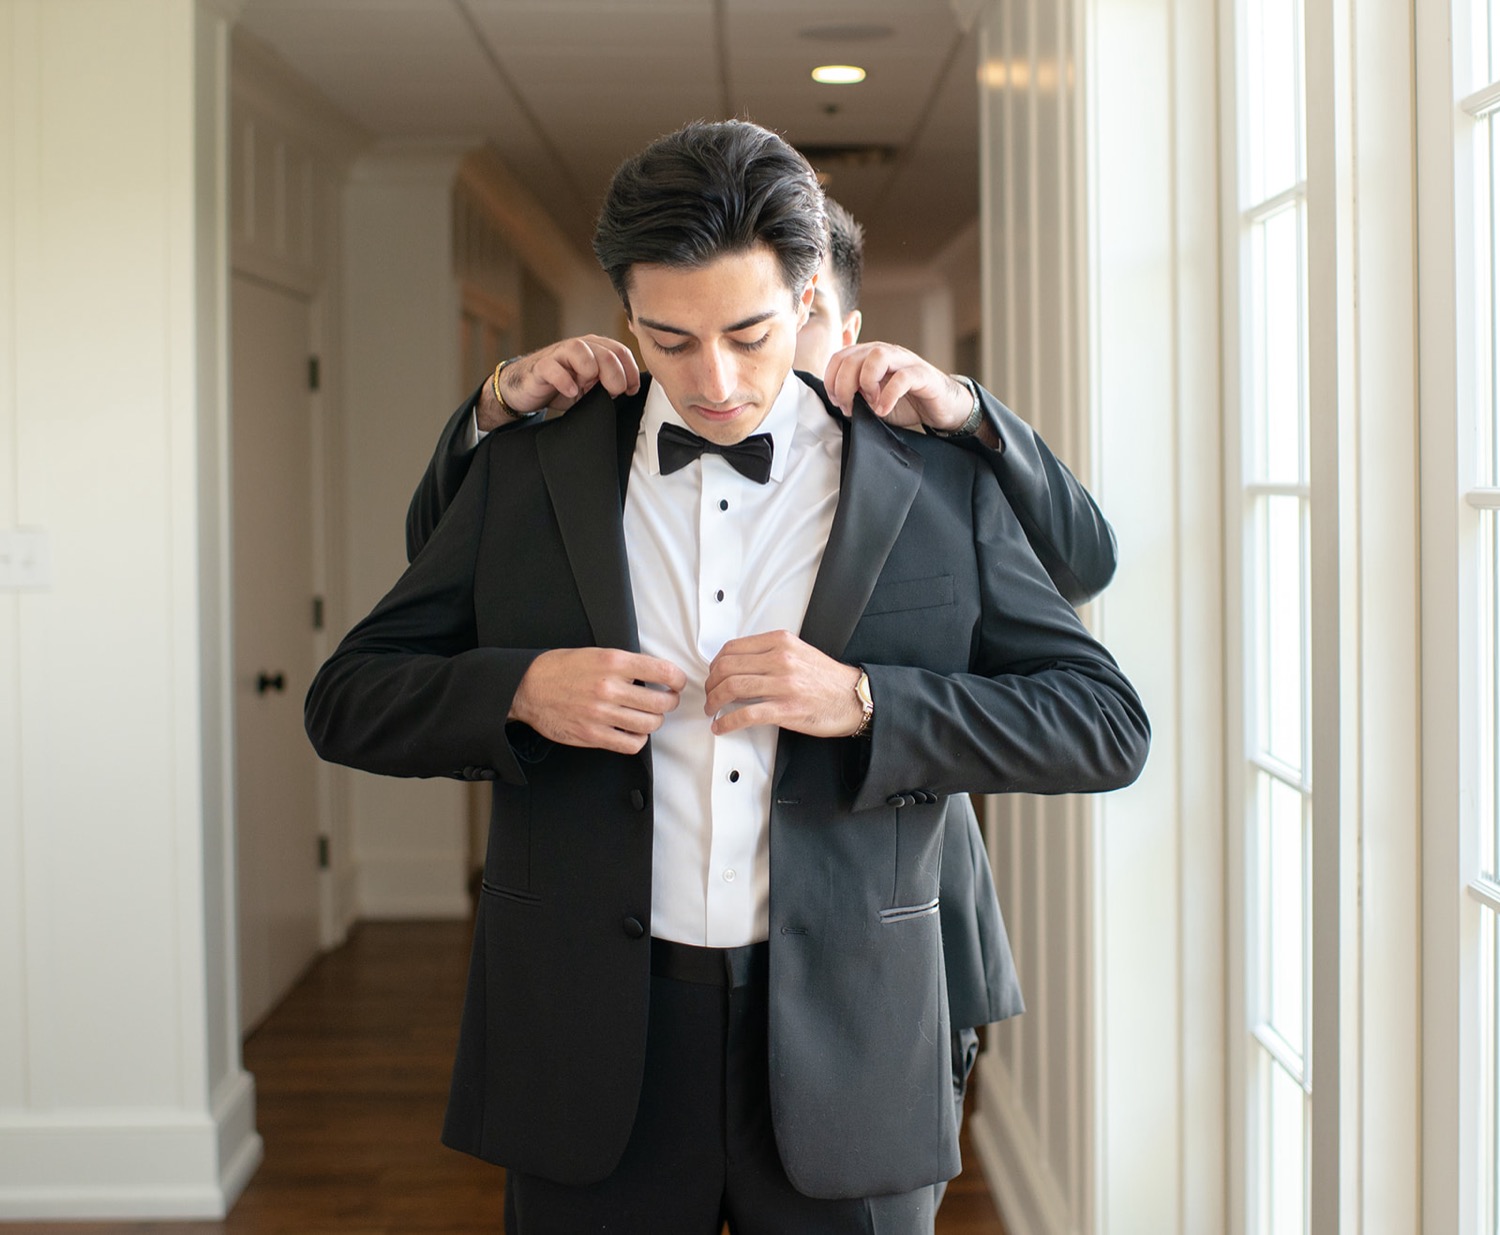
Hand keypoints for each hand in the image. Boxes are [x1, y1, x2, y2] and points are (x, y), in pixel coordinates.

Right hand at [477, 336, 641, 430]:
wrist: (527, 389)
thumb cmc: (561, 385)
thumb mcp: (590, 386)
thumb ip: (608, 383)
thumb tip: (628, 388)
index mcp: (594, 349)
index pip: (620, 351)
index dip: (631, 371)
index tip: (631, 390)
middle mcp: (579, 347)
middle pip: (605, 352)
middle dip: (615, 375)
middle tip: (613, 392)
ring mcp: (558, 355)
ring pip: (579, 350)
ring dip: (590, 370)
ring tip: (588, 388)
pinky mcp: (541, 367)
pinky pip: (553, 367)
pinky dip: (564, 380)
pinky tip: (571, 391)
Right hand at [509, 648, 685, 754]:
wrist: (528, 687)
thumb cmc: (560, 669)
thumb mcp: (595, 654)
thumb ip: (625, 664)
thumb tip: (654, 673)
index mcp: (613, 663)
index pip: (661, 670)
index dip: (677, 679)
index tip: (677, 682)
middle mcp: (609, 688)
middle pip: (660, 702)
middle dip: (669, 701)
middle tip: (667, 700)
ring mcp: (601, 714)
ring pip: (649, 724)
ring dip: (655, 721)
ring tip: (650, 716)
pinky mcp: (593, 735)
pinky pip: (631, 744)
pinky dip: (639, 740)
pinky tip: (634, 731)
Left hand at [703, 630, 864, 737]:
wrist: (853, 698)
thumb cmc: (826, 678)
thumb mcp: (798, 651)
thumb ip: (770, 653)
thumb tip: (738, 664)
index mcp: (780, 642)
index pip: (733, 648)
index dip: (715, 664)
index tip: (712, 674)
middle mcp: (780, 659)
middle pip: (727, 667)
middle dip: (711, 683)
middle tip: (709, 694)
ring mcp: (783, 685)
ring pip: (732, 688)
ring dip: (714, 701)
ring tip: (712, 709)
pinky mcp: (785, 710)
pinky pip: (746, 715)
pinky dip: (727, 722)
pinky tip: (721, 727)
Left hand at [823, 342, 972, 431]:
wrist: (940, 408)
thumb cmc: (906, 402)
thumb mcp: (873, 399)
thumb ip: (856, 394)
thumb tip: (837, 398)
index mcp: (870, 357)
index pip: (839, 357)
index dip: (831, 380)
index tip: (837, 402)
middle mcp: (886, 353)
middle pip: (853, 357)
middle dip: (844, 385)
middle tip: (849, 407)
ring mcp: (905, 361)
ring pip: (877, 357)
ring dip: (866, 383)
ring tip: (870, 404)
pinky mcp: (922, 375)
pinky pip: (903, 377)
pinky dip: (888, 396)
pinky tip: (883, 410)